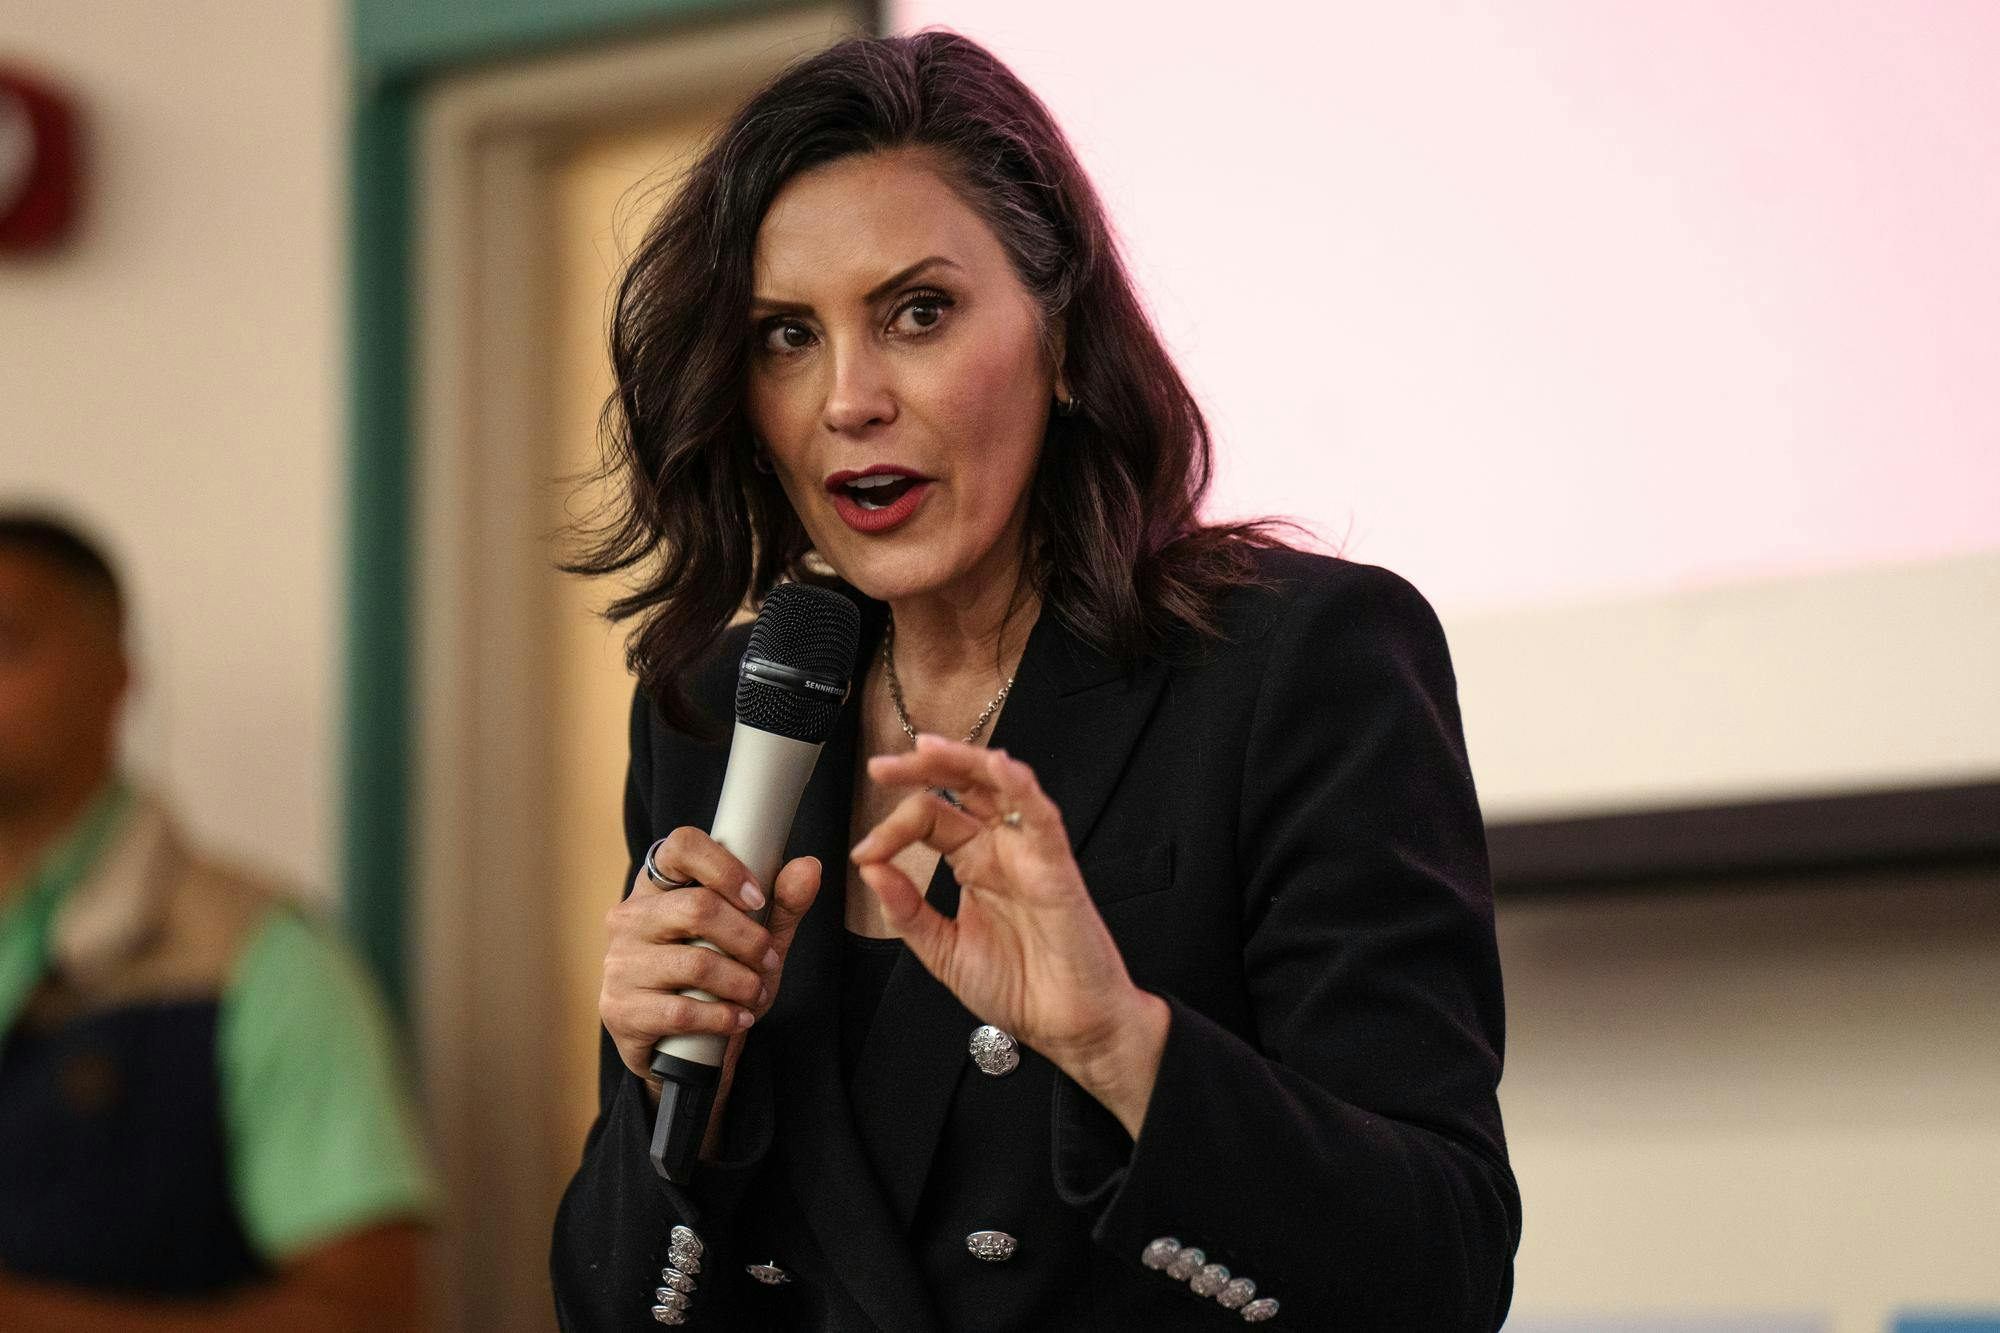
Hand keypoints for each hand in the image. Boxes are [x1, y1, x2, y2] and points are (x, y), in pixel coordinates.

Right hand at [600, 826, 822, 1085]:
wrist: (678, 1049)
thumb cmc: (714, 980)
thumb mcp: (753, 938)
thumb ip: (782, 903)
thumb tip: (809, 867)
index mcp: (659, 886)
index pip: (681, 846)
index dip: (726, 867)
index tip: (757, 898)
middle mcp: (631, 917)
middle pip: (697, 908)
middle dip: (749, 939)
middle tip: (769, 959)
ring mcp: (620, 964)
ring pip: (695, 963)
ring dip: (742, 982)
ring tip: (756, 993)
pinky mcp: (622, 1010)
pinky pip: (682, 1011)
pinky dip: (723, 1017)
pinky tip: (738, 1019)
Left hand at [852, 733, 1160, 1087]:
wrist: (1065, 1028)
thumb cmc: (1018, 989)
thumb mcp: (943, 951)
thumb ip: (907, 911)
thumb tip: (870, 869)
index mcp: (974, 864)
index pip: (930, 819)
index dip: (892, 829)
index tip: (864, 853)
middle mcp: (1001, 850)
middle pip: (962, 787)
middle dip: (921, 769)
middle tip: (880, 767)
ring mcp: (1029, 854)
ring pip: (999, 786)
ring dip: (963, 761)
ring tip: (925, 749)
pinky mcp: (1056, 867)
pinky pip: (1041, 817)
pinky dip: (1021, 786)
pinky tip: (998, 766)